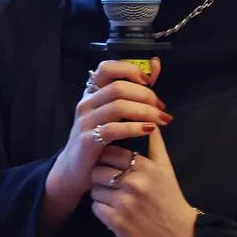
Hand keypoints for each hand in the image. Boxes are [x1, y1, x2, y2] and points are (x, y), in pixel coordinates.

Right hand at [45, 58, 171, 207]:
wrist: (75, 170)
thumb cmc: (99, 140)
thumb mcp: (112, 115)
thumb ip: (132, 93)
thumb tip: (155, 66)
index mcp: (92, 94)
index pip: (107, 68)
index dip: (130, 70)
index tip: (149, 81)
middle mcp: (86, 103)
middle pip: (118, 87)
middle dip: (145, 95)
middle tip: (161, 108)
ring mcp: (85, 121)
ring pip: (118, 106)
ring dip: (145, 111)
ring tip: (160, 120)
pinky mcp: (87, 140)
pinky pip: (114, 129)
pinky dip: (135, 128)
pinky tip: (149, 130)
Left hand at [89, 122, 200, 236]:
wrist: (180, 235)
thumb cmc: (170, 198)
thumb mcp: (166, 169)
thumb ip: (156, 144)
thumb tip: (151, 120)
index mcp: (145, 167)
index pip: (110, 152)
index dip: (107, 158)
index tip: (112, 164)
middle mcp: (134, 184)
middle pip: (98, 170)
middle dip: (101, 176)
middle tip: (111, 182)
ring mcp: (125, 204)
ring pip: (95, 190)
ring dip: (101, 194)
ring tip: (114, 198)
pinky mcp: (117, 223)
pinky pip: (95, 208)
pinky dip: (101, 210)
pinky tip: (114, 211)